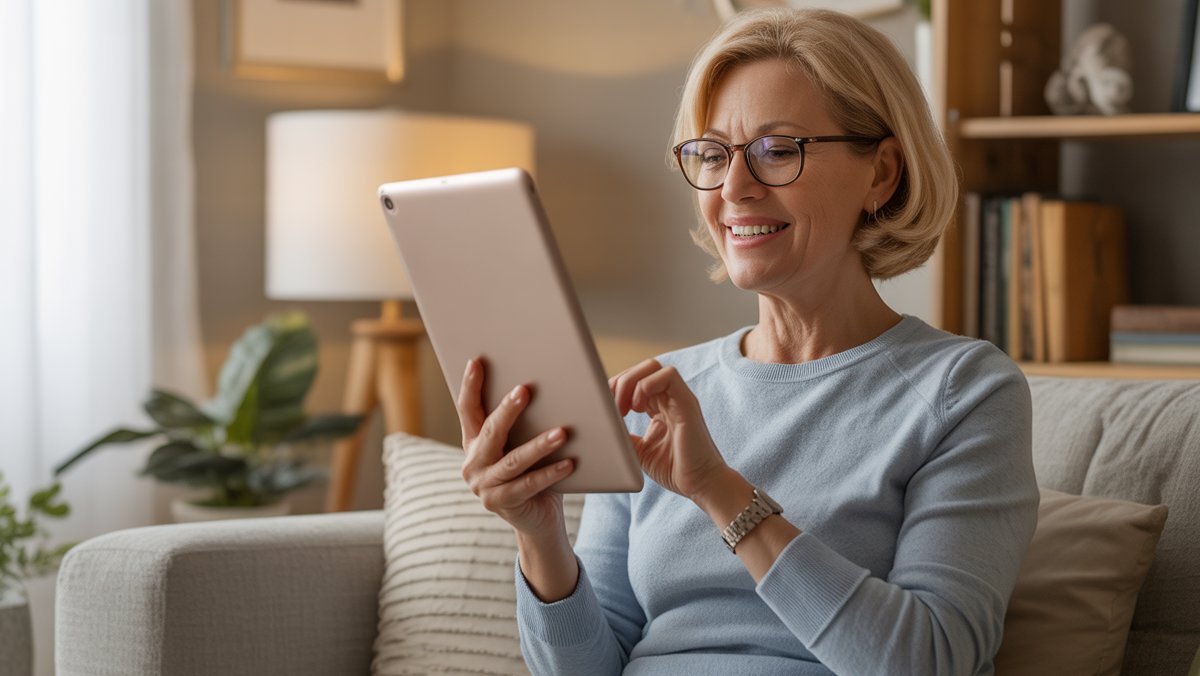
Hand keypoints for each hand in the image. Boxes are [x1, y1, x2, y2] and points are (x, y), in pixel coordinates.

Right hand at [456, 358, 573, 535]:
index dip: (470, 386)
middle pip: (490, 431)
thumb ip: (531, 418)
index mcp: (474, 442)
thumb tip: (568, 381)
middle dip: (508, 410)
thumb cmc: (536, 471)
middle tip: (525, 390)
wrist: (537, 519)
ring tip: (562, 432)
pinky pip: (528, 485)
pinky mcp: (501, 504)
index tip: (477, 361)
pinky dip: (550, 473)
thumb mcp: (526, 443)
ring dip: (539, 445)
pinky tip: (569, 463)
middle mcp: (473, 463)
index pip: (468, 409)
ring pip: (513, 460)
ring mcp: (483, 486)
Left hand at [609, 359, 727, 500]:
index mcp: (660, 407)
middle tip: (612, 407)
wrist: (702, 485)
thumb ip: (623, 436)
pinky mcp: (687, 404)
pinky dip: (645, 386)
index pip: (636, 380)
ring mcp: (679, 399)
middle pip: (643, 367)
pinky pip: (668, 376)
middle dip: (621, 381)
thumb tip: (603, 426)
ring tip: (624, 407)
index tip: (606, 408)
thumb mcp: (639, 452)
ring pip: (653, 367)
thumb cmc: (675, 470)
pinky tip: (638, 408)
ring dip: (630, 382)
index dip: (617, 387)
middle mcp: (670, 399)